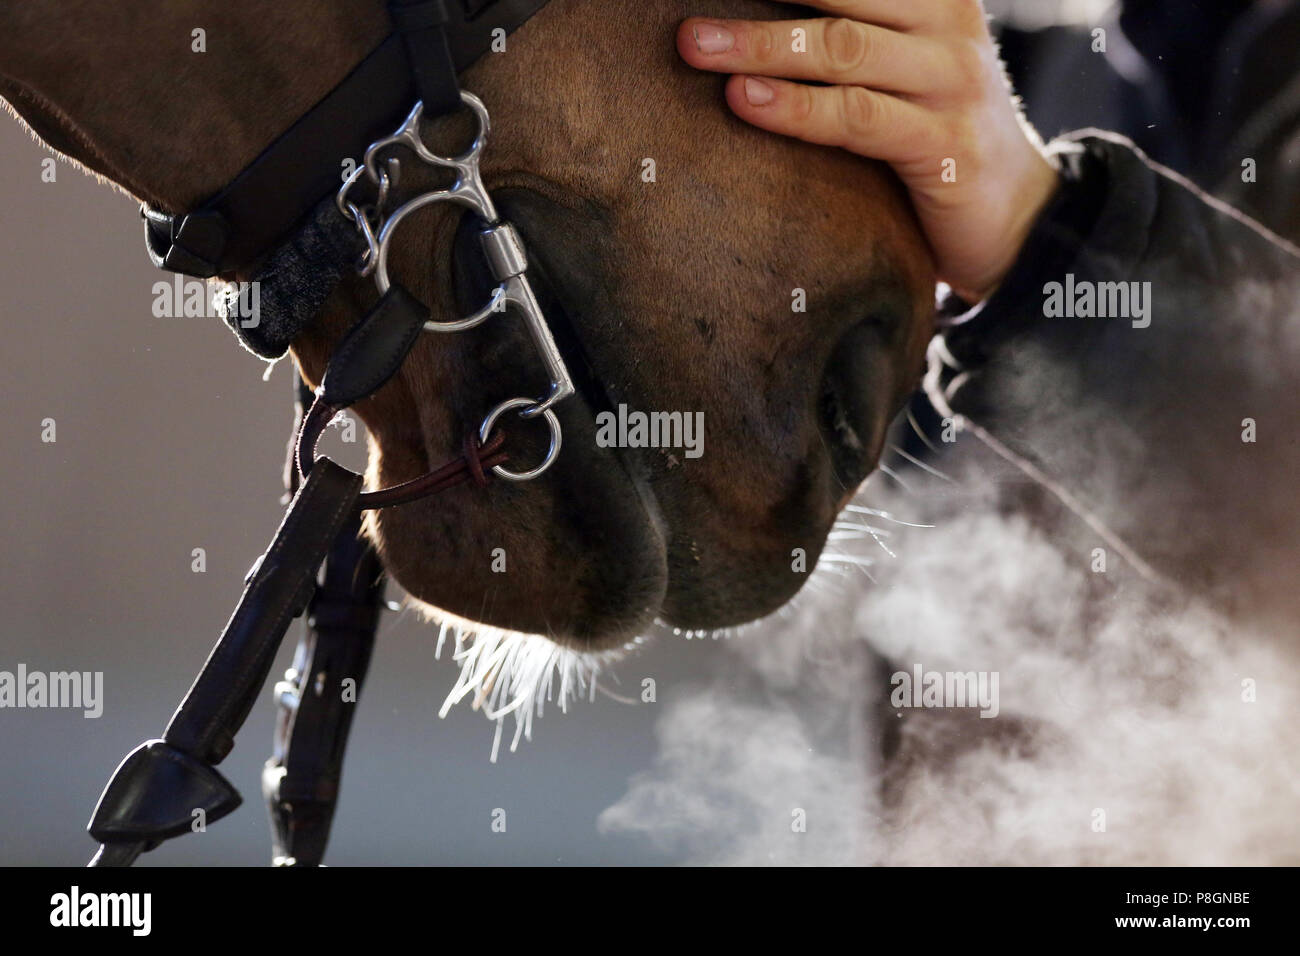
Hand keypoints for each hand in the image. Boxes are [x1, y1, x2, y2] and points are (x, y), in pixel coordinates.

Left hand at [677, 0, 1060, 301]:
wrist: (1022, 216)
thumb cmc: (937, 134)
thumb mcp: (899, 68)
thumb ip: (849, 35)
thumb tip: (751, 27)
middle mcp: (944, 23)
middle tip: (687, 7)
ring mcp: (949, 81)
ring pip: (842, 49)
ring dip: (759, 44)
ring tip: (695, 46)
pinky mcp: (945, 145)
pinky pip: (858, 117)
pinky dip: (797, 108)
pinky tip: (746, 100)